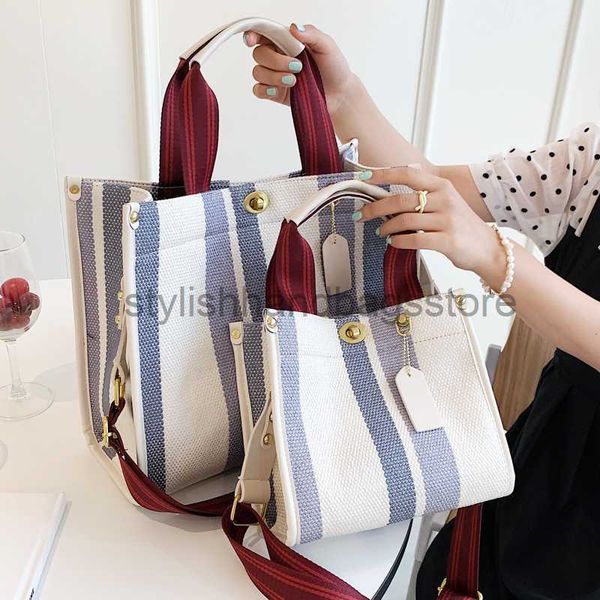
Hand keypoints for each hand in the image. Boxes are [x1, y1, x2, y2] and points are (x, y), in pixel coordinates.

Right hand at [243, 24, 354, 115]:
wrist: (340, 95)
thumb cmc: (334, 68)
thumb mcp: (327, 46)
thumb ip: (311, 34)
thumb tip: (294, 27)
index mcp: (287, 41)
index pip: (264, 32)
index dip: (253, 33)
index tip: (252, 40)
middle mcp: (278, 56)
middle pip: (259, 54)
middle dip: (276, 61)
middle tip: (298, 67)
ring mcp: (275, 75)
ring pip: (258, 72)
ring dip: (274, 76)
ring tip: (294, 81)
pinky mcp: (276, 93)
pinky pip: (258, 90)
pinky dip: (265, 90)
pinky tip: (278, 90)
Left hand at [357, 168, 506, 280]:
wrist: (487, 248)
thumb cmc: (460, 225)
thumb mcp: (446, 201)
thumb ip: (424, 192)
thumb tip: (393, 182)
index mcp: (442, 186)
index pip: (408, 174)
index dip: (383, 174)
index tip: (364, 177)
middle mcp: (445, 200)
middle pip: (401, 200)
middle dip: (376, 208)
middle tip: (361, 215)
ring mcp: (447, 220)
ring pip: (405, 220)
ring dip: (386, 227)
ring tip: (380, 232)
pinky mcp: (447, 241)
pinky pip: (414, 239)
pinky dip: (399, 241)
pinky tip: (393, 242)